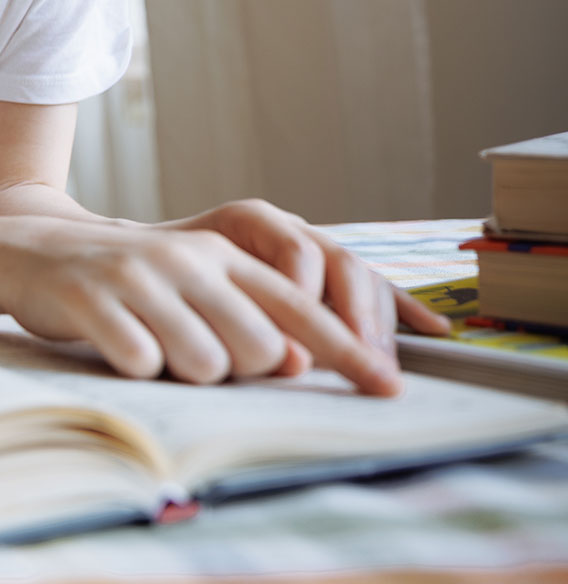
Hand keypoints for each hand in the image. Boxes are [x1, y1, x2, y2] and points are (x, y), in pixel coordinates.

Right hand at [0, 216, 409, 394]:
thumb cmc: (121, 285)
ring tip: (149, 345)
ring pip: (204, 364)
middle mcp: (187, 259)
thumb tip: (295, 364)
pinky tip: (114, 345)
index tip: (389, 389)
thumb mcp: (188, 287)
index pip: (301, 308)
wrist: (26, 254)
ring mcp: (138, 277)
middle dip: (234, 370)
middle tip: (189, 351)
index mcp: (219, 253)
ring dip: (181, 373)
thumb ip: (245, 317)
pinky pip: (140, 363)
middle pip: (258, 351)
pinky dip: (133, 368)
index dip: (349, 350)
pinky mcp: (92, 298)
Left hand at [163, 200, 451, 364]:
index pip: (296, 252)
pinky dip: (404, 308)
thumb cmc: (158, 274)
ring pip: (359, 273)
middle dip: (355, 314)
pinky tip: (434, 331)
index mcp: (248, 221)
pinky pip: (375, 286)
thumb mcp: (179, 285)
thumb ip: (225, 313)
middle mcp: (286, 228)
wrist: (147, 254)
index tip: (310, 346)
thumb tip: (290, 360)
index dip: (308, 299)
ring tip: (380, 362)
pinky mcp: (327, 272)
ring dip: (377, 320)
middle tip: (364, 359)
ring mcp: (311, 245)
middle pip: (338, 260)